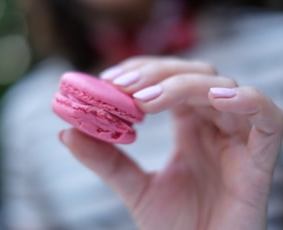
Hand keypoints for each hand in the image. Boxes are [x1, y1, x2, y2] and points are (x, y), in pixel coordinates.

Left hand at [60, 56, 282, 229]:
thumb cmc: (175, 226)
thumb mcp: (133, 188)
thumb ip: (105, 159)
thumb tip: (67, 132)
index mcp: (190, 128)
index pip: (171, 81)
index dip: (143, 72)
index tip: (109, 80)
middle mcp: (214, 126)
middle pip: (193, 76)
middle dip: (156, 75)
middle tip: (121, 86)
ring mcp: (238, 139)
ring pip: (220, 87)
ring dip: (182, 85)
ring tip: (145, 101)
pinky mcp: (259, 159)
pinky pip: (267, 117)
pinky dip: (245, 101)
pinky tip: (214, 99)